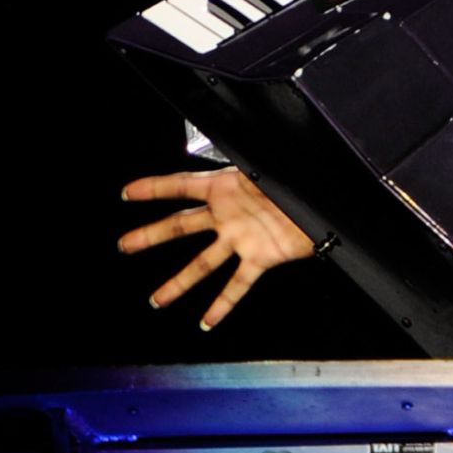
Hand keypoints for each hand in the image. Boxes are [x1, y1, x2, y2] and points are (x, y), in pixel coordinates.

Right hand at [119, 168, 315, 330]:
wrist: (327, 202)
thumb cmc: (297, 177)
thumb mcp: (265, 160)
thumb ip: (244, 158)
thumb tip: (226, 131)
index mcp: (227, 184)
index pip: (182, 185)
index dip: (154, 188)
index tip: (127, 193)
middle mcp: (228, 213)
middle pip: (181, 225)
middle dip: (151, 235)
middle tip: (125, 245)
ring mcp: (240, 237)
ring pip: (202, 263)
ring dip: (179, 282)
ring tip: (157, 299)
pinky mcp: (259, 257)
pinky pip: (237, 283)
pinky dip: (222, 304)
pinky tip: (207, 321)